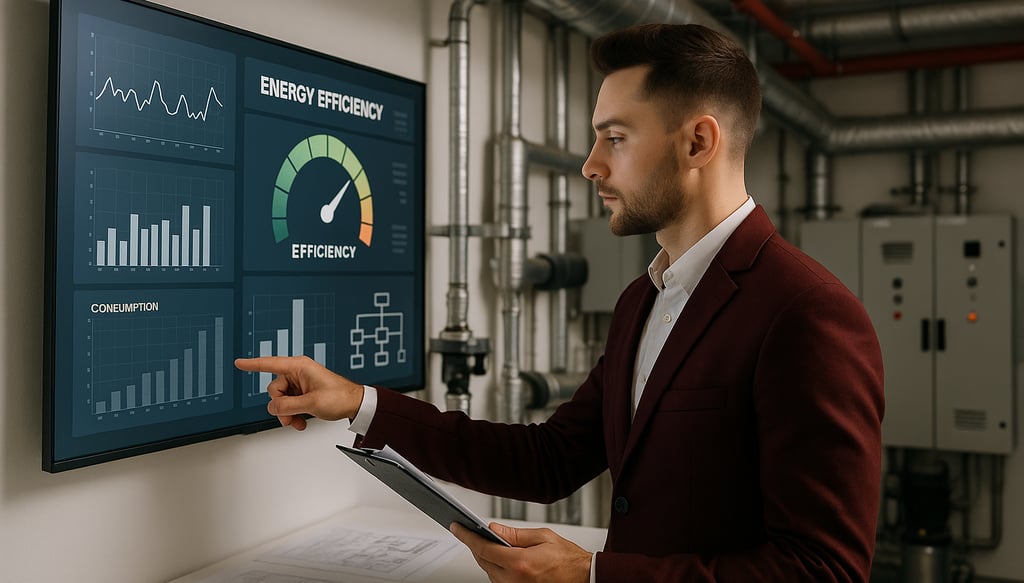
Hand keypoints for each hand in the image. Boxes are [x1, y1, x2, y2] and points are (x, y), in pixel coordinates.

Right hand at [234, 356, 363, 429]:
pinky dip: (292, 415)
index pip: (270, 364)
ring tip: (298, 422)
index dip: (253, 364)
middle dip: (280, 406)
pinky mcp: (302, 393)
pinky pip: (288, 404)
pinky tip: (300, 423)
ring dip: (287, 413)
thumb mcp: (311, 403)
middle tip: (290, 417)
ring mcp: (300, 383)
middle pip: (274, 390)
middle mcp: (298, 372)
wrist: (354, 405)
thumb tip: (272, 408)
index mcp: (299, 366)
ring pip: (280, 400)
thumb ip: (288, 406)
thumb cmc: (340, 397)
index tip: (239, 363)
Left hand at [450, 522, 591, 582]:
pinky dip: (495, 567)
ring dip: (485, 557)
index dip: (467, 536)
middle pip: (483, 561)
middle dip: (475, 545)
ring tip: (484, 541)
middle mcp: (514, 580)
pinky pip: (499, 580)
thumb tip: (494, 529)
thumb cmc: (568, 559)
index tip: (457, 527)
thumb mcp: (543, 537)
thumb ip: (515, 534)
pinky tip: (498, 556)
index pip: (483, 548)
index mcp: (520, 564)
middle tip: (469, 530)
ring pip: (489, 572)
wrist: (584, 577)